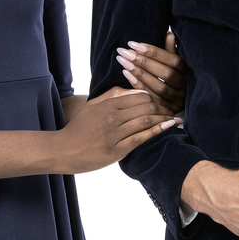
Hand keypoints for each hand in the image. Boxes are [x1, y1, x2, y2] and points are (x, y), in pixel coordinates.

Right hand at [57, 88, 180, 174]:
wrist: (63, 150)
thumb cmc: (77, 129)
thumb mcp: (91, 107)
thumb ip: (111, 97)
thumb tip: (132, 90)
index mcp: (108, 104)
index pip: (139, 96)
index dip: (155, 97)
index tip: (164, 101)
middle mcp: (113, 116)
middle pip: (146, 106)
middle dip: (163, 106)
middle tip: (173, 109)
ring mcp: (115, 133)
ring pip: (146, 120)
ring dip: (164, 117)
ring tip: (176, 118)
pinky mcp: (116, 150)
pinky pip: (141, 137)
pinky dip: (158, 130)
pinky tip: (168, 126)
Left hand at [116, 32, 186, 112]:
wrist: (171, 101)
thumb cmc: (170, 76)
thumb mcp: (172, 63)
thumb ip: (170, 50)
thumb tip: (169, 34)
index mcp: (188, 72)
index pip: (173, 60)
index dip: (153, 52)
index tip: (133, 44)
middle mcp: (185, 86)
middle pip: (165, 74)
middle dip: (143, 62)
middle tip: (124, 52)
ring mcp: (177, 100)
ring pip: (158, 86)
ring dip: (138, 73)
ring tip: (122, 61)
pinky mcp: (167, 110)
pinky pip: (151, 97)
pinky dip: (137, 85)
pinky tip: (126, 73)